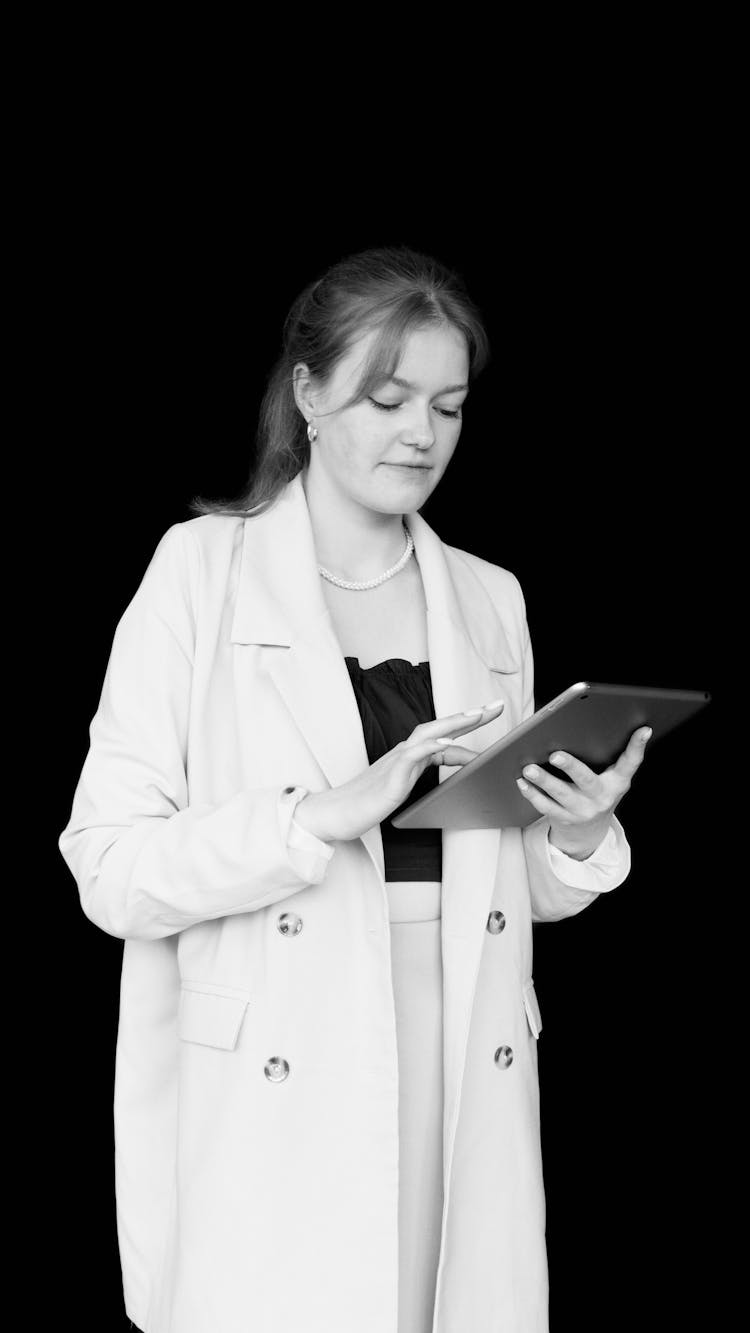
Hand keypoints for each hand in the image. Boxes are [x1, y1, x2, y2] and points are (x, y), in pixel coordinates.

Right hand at [294, 699, 504, 842]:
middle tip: (498, 706)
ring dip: (454, 723)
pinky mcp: (390, 775)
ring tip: (478, 715)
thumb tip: (451, 777)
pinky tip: (445, 742)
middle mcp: (406, 753)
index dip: (469, 728)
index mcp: (411, 756)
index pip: (445, 737)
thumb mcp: (404, 788)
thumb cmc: (368, 803)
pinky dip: (429, 746)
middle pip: (441, 727)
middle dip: (470, 715)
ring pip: (429, 733)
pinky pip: (412, 756)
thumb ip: (423, 777)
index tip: (491, 719)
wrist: (337, 813)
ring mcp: (397, 761)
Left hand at [515, 726, 651, 858]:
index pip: (630, 763)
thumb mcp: (611, 779)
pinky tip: (523, 782)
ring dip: (543, 780)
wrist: (588, 832)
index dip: (638, 746)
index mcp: (617, 783)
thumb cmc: (597, 793)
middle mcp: (601, 797)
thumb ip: (613, 757)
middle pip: (586, 780)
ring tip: (529, 769)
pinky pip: (545, 806)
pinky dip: (532, 794)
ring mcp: (582, 810)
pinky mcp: (564, 819)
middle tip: (555, 755)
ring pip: (560, 794)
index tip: (643, 730)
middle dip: (570, 767)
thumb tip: (615, 724)